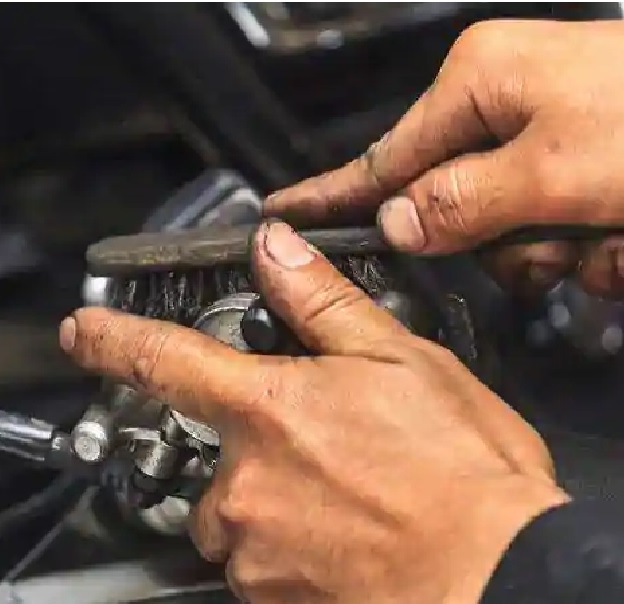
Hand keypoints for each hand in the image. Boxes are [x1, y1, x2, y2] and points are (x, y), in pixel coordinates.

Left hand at [59, 221, 568, 603]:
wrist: (509, 589)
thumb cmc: (468, 482)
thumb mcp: (403, 363)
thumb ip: (322, 305)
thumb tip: (275, 252)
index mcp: (268, 412)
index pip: (162, 360)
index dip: (111, 342)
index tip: (81, 336)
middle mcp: (246, 488)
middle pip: (213, 470)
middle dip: (255, 467)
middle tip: (328, 468)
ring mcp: (256, 559)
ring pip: (239, 533)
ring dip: (277, 523)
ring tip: (352, 518)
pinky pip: (265, 588)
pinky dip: (298, 576)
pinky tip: (354, 564)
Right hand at [265, 19, 623, 297]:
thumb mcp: (558, 169)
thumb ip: (463, 203)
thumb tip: (402, 223)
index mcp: (482, 81)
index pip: (382, 157)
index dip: (333, 196)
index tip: (283, 216)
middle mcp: (511, 100)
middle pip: (453, 206)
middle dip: (505, 244)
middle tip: (558, 246)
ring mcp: (554, 130)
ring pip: (513, 229)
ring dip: (565, 252)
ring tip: (616, 236)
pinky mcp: (592, 159)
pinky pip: (564, 228)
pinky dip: (601, 249)